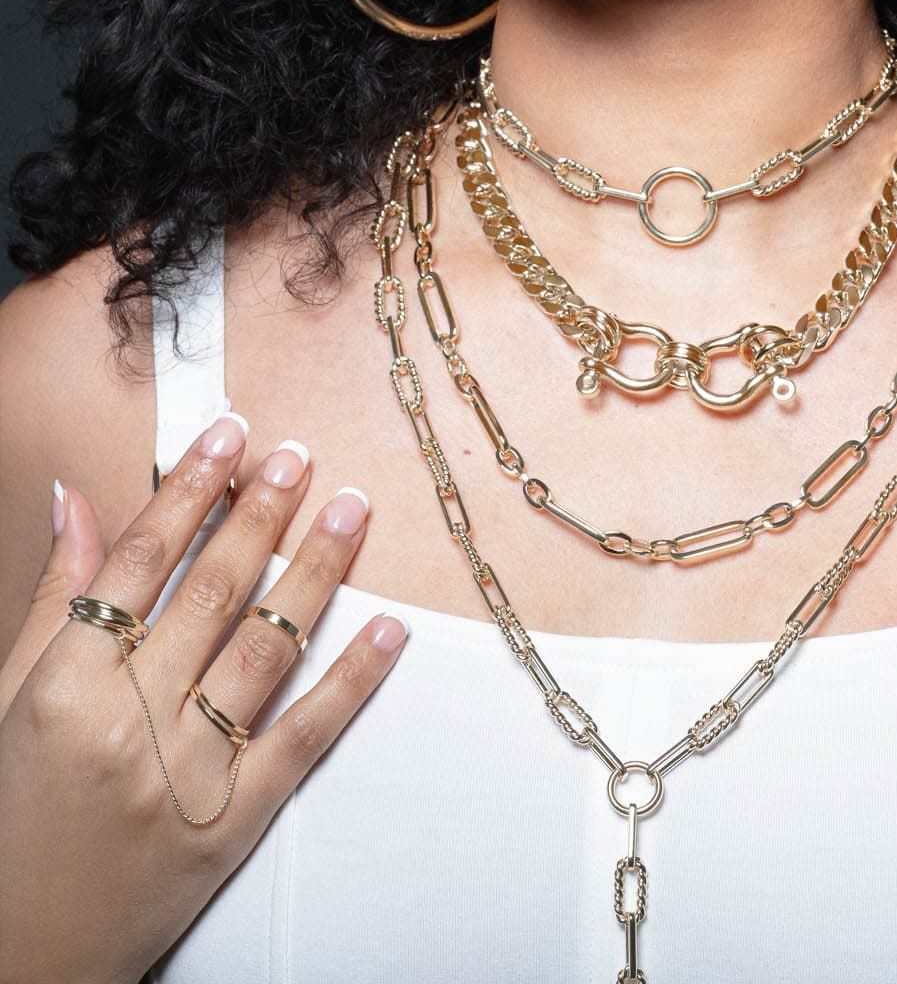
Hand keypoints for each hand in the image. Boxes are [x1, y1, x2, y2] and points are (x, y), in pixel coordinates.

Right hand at [0, 414, 408, 983]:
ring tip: (350, 509)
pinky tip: (386, 630)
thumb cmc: (11, 824)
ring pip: (266, 650)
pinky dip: (351, 679)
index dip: (189, 489)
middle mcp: (129, 725)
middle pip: (211, 594)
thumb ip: (51, 601)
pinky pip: (305, 737)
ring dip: (316, 572)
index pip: (140, 563)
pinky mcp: (233, 825)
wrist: (21, 957)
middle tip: (299, 456)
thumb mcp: (9, 704)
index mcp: (65, 689)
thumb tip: (77, 499)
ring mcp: (187, 776)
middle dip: (262, 513)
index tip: (228, 436)